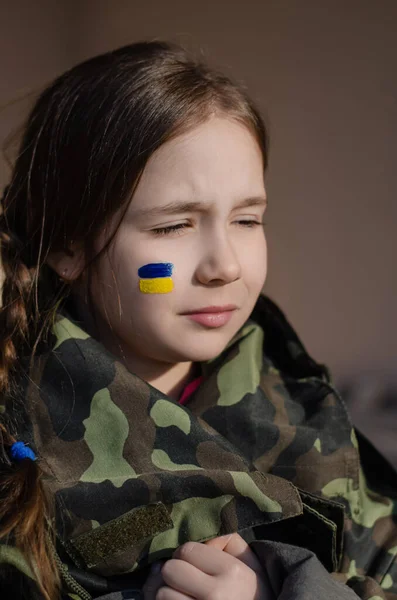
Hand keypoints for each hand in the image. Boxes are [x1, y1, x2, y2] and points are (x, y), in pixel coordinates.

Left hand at [143, 533, 272, 599]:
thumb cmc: (254, 596)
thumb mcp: (252, 566)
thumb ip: (228, 541)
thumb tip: (199, 530)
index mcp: (232, 572)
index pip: (187, 550)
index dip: (186, 555)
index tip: (193, 564)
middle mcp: (216, 595)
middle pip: (170, 570)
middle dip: (173, 573)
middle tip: (184, 580)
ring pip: (162, 594)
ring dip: (167, 594)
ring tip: (182, 596)